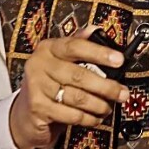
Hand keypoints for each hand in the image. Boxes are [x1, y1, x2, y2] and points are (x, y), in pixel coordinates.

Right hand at [8, 25, 128, 148]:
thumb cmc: (50, 83)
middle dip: (107, 87)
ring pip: (78, 97)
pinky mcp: (38, 108)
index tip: (119, 60)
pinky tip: (95, 118)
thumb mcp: (61, 61)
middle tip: (123, 93)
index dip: (100, 53)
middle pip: (80, 75)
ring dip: (99, 105)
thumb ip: (78, 45)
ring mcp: (36, 87)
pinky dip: (88, 118)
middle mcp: (39, 64)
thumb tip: (96, 30)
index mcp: (48, 48)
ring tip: (109, 107)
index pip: (76, 46)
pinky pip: (72, 115)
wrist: (25, 113)